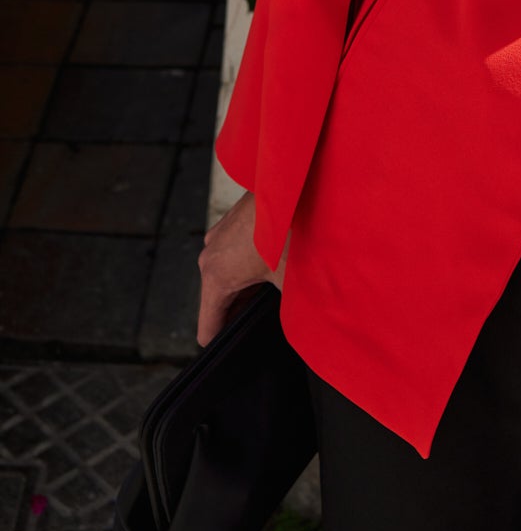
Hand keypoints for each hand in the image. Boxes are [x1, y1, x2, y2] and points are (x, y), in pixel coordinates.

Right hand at [196, 190, 286, 345]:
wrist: (294, 178)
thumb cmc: (292, 228)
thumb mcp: (291, 278)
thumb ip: (289, 310)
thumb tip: (302, 331)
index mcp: (215, 276)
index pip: (208, 330)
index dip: (227, 345)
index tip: (246, 352)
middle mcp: (209, 256)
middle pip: (220, 304)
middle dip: (244, 313)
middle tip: (275, 317)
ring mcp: (218, 236)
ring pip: (228, 278)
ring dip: (250, 286)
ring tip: (280, 287)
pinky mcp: (230, 222)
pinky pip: (234, 256)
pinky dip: (251, 265)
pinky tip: (279, 262)